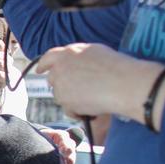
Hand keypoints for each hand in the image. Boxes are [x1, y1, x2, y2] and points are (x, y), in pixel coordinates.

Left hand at [33, 43, 164, 122]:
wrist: (124, 83)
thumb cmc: (116, 67)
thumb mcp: (95, 52)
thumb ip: (78, 57)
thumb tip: (74, 64)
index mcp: (67, 52)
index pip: (48, 58)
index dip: (43, 65)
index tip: (40, 70)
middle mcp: (60, 67)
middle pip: (53, 79)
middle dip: (62, 86)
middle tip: (78, 91)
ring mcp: (61, 84)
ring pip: (60, 96)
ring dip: (72, 99)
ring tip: (93, 98)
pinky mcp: (65, 100)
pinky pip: (68, 109)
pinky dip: (78, 111)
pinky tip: (92, 108)